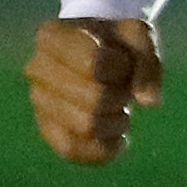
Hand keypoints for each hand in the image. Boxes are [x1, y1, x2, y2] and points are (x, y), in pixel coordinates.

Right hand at [30, 15, 162, 164]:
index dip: (121, 66)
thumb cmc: (117, 43)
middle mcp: (37, 68)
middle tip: (123, 88)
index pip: (94, 62)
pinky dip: (104, 148)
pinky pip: (73, 151)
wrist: (99, 54)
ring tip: (118, 109)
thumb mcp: (139, 36)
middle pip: (93, 99)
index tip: (122, 60)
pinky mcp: (47, 129)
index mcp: (52, 35)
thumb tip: (149, 102)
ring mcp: (39, 101)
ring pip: (86, 126)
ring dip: (116, 122)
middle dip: (120, 96)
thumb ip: (148, 62)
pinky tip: (117, 137)